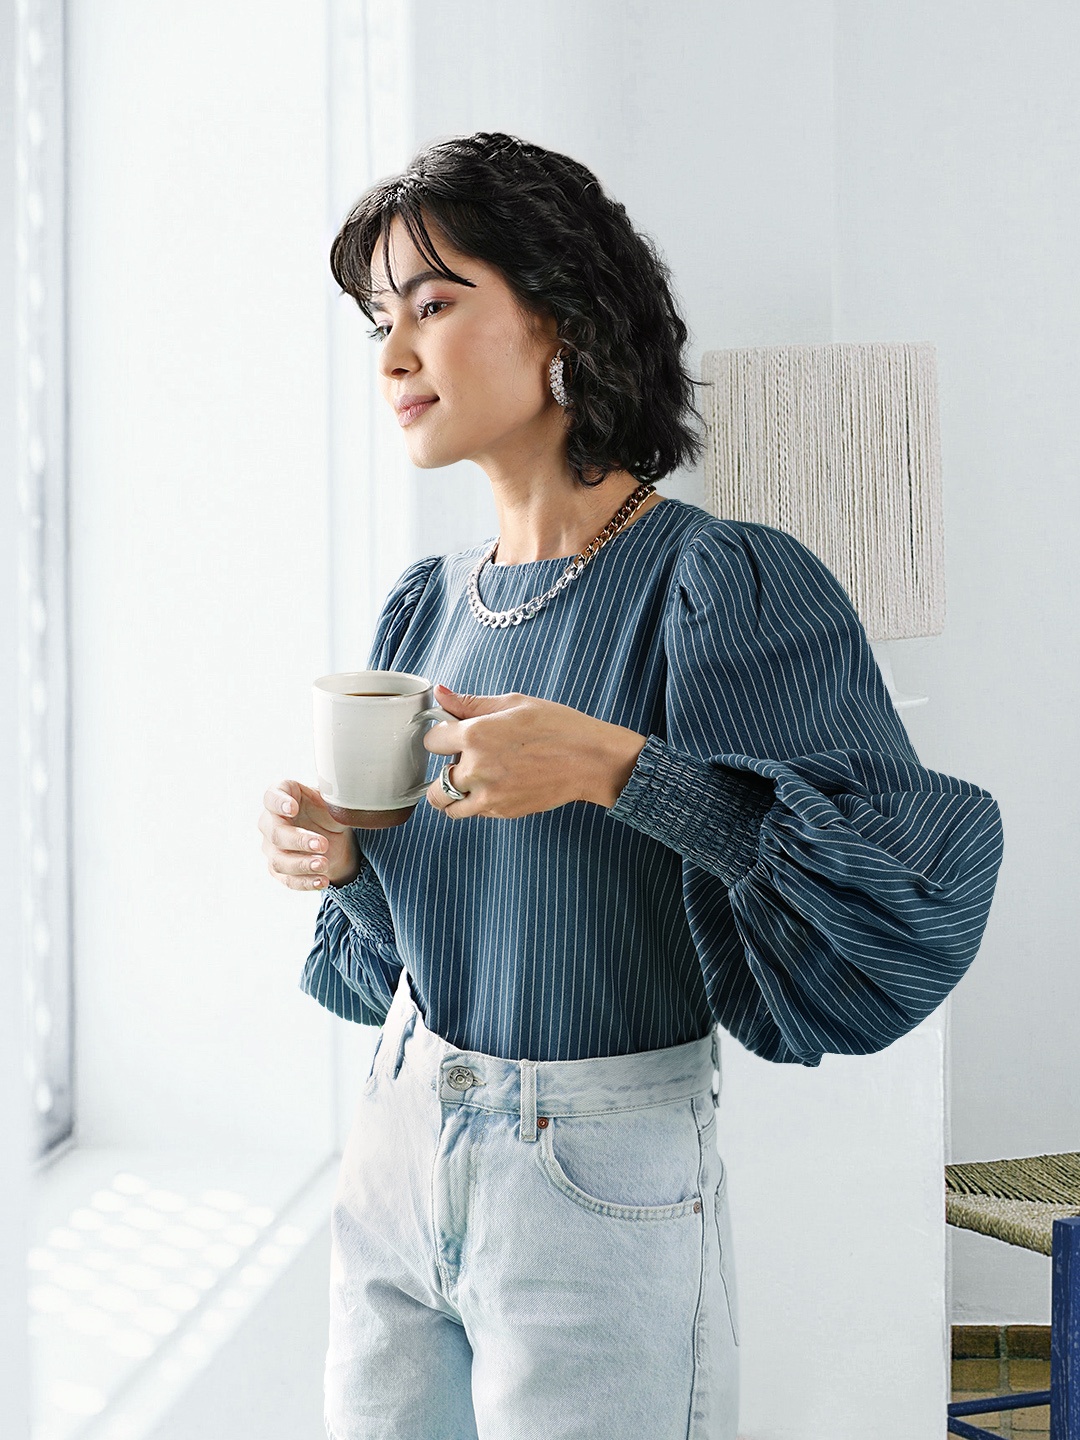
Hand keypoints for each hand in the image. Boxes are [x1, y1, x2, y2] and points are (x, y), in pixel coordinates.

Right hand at [259, 779, 361, 889]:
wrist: (330, 834)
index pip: (272, 797)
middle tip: (322, 844)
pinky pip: (288, 879)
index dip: (279, 803)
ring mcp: (271, 848)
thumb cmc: (325, 810)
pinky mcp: (279, 869)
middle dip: (299, 840)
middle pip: (275, 833)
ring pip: (279, 860)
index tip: (293, 808)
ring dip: (302, 864)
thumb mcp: (331, 799)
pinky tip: (322, 881)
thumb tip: (347, 800)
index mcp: (281, 797)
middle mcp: (270, 822)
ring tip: (324, 865)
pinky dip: (305, 882)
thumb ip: (334, 797)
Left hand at [422, 684, 646, 819]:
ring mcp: (489, 795)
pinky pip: (473, 813)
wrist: (590, 760)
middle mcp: (476, 768)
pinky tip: (495, 786)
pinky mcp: (503, 812)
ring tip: (471, 780)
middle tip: (465, 760)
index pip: (431, 741)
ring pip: (447, 806)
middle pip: (435, 782)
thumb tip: (441, 693)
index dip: (442, 736)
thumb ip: (471, 703)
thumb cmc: (558, 726)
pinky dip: (476, 803)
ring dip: (452, 794)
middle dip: (445, 769)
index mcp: (476, 735)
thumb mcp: (514, 704)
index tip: (453, 735)